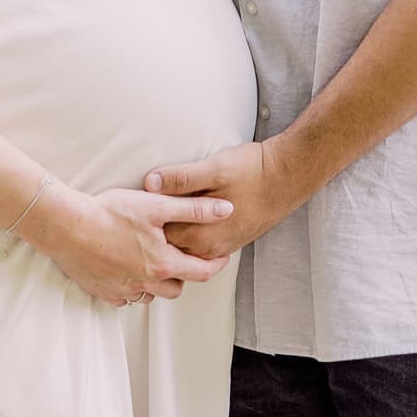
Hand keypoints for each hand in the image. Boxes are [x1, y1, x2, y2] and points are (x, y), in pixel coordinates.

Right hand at [23, 181, 234, 306]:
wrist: (67, 226)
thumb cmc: (111, 212)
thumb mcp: (157, 205)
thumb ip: (194, 209)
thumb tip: (227, 209)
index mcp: (162, 264)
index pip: (201, 273)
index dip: (216, 264)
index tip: (222, 257)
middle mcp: (145, 283)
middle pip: (176, 289)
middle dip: (183, 275)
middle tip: (182, 256)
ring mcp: (122, 291)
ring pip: (150, 295)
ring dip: (156, 282)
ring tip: (152, 260)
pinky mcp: (103, 292)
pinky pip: (125, 297)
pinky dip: (131, 286)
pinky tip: (126, 267)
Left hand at [144, 141, 296, 260]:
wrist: (288, 177)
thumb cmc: (252, 171)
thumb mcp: (213, 168)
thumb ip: (181, 178)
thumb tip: (149, 183)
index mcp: (200, 234)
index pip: (157, 236)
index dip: (142, 223)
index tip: (128, 208)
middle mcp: (208, 248)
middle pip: (168, 245)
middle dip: (152, 233)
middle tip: (134, 216)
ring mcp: (220, 247)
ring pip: (184, 247)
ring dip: (170, 235)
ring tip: (154, 220)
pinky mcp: (230, 240)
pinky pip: (199, 245)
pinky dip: (187, 236)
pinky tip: (183, 220)